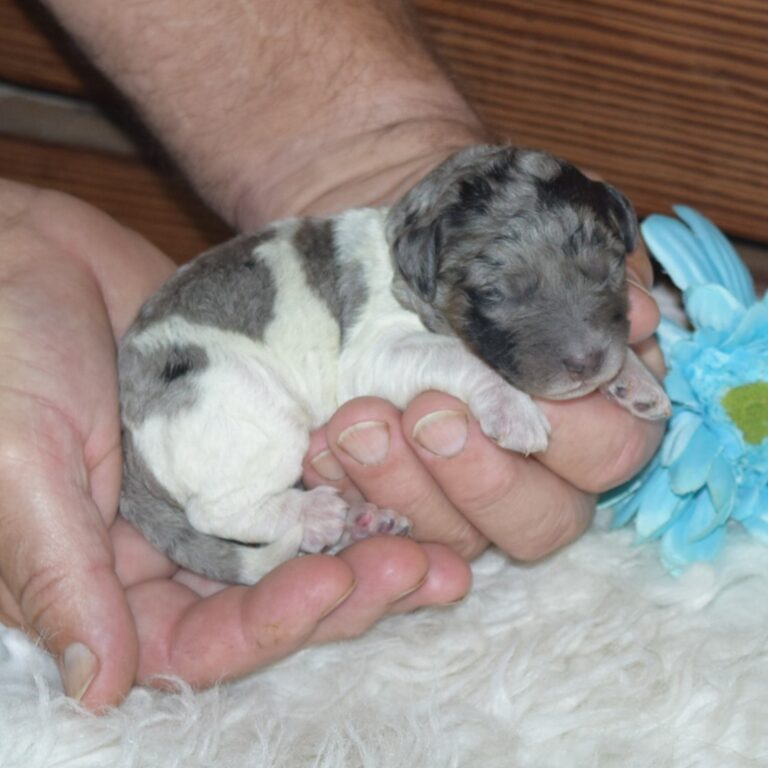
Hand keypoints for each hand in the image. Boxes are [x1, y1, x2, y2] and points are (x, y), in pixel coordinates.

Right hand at [0, 181, 469, 709]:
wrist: (29, 255)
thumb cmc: (0, 354)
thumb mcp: (20, 465)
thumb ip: (61, 575)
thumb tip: (100, 688)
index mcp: (110, 577)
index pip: (202, 638)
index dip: (274, 623)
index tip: (334, 582)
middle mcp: (174, 545)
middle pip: (274, 598)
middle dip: (349, 591)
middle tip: (420, 567)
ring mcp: (222, 486)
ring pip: (308, 541)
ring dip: (373, 545)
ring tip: (447, 545)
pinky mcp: (256, 432)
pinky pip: (316, 470)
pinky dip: (366, 481)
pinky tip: (422, 479)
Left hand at [303, 245, 664, 561]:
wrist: (381, 265)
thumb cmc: (464, 259)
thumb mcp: (520, 251)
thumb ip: (581, 285)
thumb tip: (641, 319)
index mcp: (592, 410)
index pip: (613, 450)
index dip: (572, 426)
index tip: (519, 384)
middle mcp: (541, 472)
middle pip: (546, 522)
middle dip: (485, 475)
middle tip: (429, 414)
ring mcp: (470, 499)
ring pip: (463, 539)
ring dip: (405, 485)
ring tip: (357, 421)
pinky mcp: (407, 509)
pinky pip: (387, 532)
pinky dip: (351, 491)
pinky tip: (323, 447)